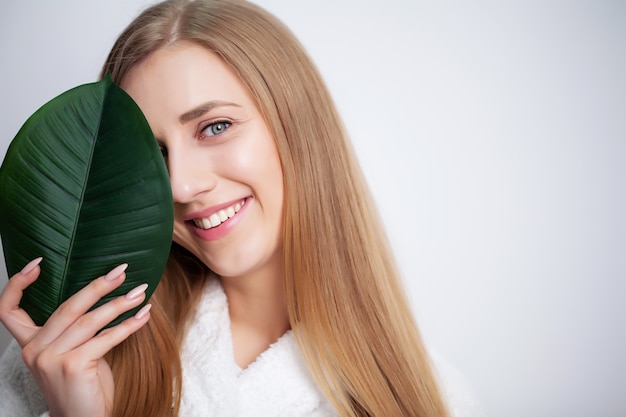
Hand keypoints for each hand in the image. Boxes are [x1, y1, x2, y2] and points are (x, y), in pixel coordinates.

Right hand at [0, 258, 151, 416]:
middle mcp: (35, 350)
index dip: (18, 284)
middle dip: (98, 285)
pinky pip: (106, 338)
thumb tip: (105, 293)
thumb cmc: (83, 386)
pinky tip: (143, 316)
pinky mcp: (72, 366)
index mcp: (30, 344)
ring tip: (140, 293)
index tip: (38, 263)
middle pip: (67, 307)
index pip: (8, 311)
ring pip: (90, 320)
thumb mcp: (74, 353)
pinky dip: (128, 325)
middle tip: (122, 270)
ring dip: (119, 304)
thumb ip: (76, 329)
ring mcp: (51, 359)